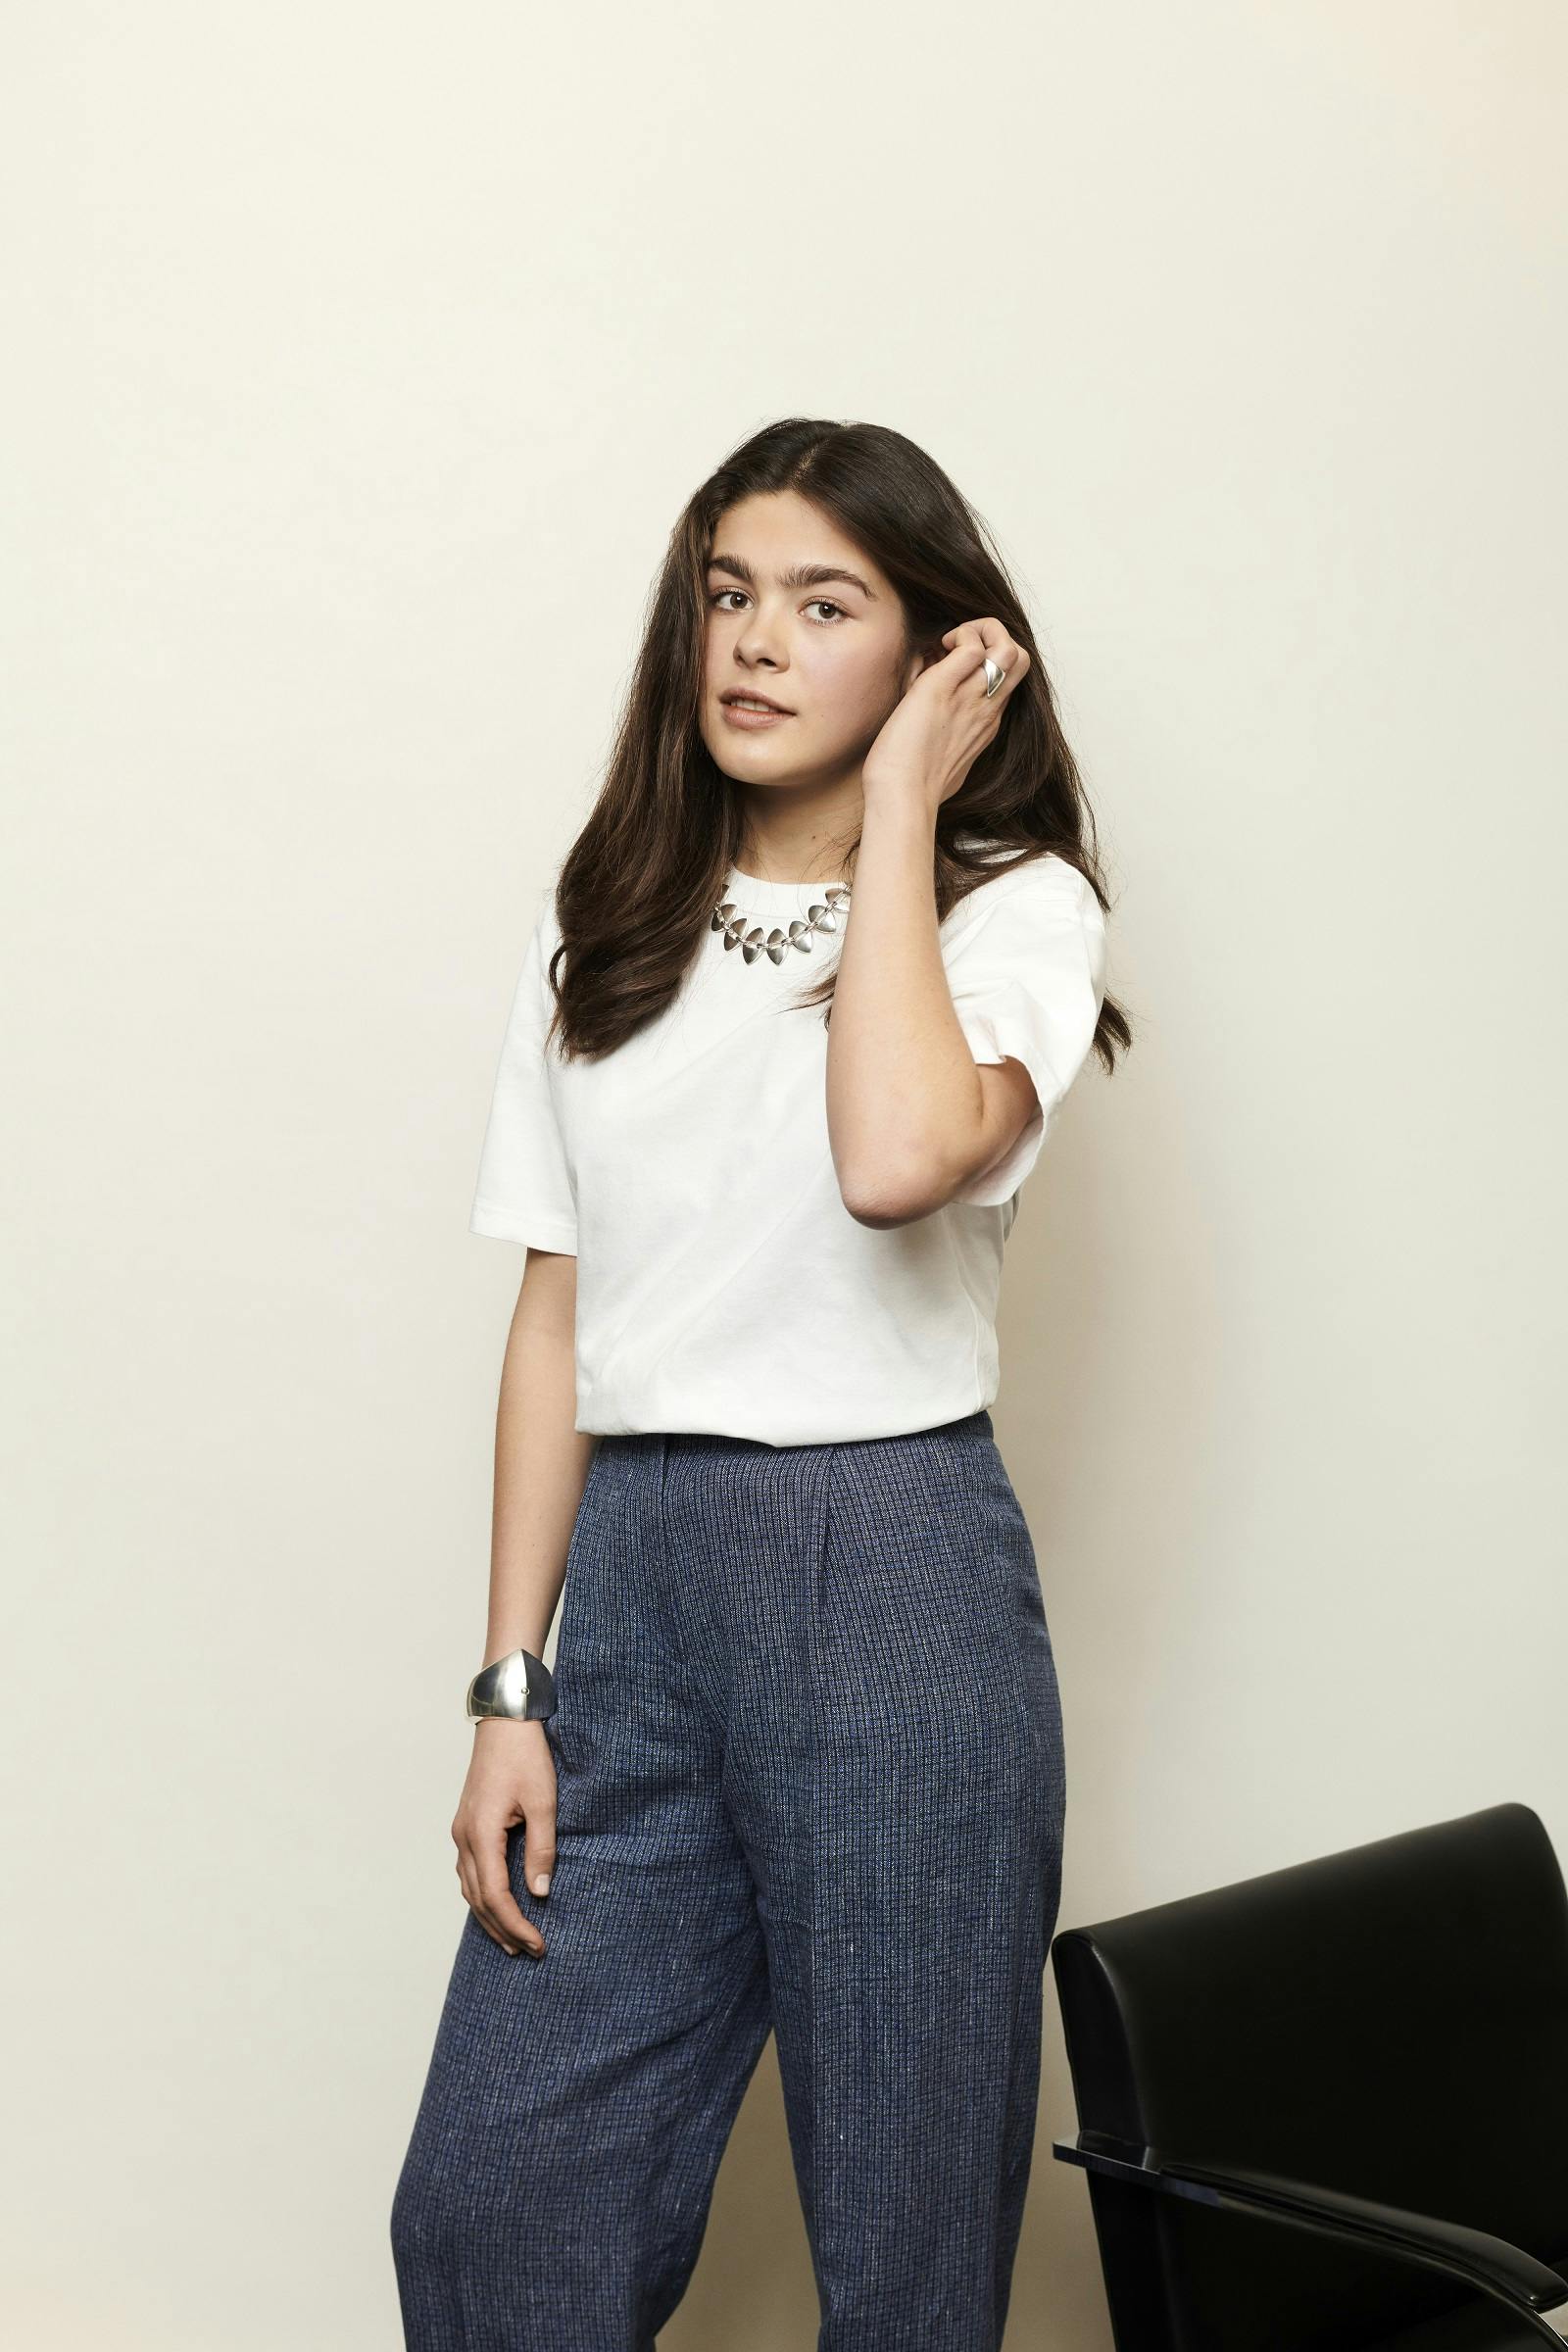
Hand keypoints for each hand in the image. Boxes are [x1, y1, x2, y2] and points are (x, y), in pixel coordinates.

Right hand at [451, 1717, 556, 1957]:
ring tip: (512, 1940)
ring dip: (490, 1916)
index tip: (538, 1943)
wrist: (504, 1722)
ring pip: (470, 1888)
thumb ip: (541, 1848)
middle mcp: (464, 1837)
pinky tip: (497, 1904)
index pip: (495, 1895)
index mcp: (481, 1833)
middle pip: (478, 1899)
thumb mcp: (543, 1802)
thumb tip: (540, 1892)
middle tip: (529, 1951)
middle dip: (503, 1929)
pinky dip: (483, 1895)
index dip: (516, 1924)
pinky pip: (470, 1872)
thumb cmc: (526, 1757)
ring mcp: (462, 1831)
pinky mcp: (467, 1824)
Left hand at [862, 617, 1030, 818]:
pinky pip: (973, 647)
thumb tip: (926, 718)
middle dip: (998, 637)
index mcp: (985, 724)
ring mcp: (970, 699)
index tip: (954, 666)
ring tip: (950, 645)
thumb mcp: (942, 756)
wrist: (902, 796)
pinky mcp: (943, 688)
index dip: (986, 662)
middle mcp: (986, 710)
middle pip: (1022, 661)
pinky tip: (937, 650)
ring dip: (983, 631)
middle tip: (960, 647)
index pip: (1006, 680)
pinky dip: (960, 637)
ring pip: (1010, 650)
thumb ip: (945, 734)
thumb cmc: (912, 785)